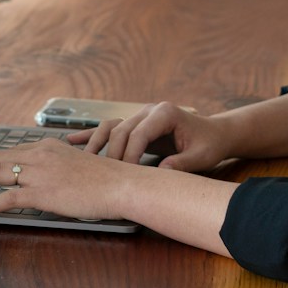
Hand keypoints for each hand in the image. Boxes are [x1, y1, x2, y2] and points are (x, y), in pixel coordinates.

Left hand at [0, 139, 134, 220]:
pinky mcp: (42, 192)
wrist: (120, 184)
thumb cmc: (104, 179)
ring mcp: (39, 173)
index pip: (7, 152)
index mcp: (46, 147)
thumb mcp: (75, 164)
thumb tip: (41, 179)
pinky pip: (7, 198)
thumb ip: (54, 167)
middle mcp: (39, 155)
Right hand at [70, 101, 232, 171]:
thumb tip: (162, 173)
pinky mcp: (136, 123)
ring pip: (111, 127)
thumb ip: (182, 164)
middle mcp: (149, 110)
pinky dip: (92, 135)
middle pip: (120, 130)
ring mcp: (140, 115)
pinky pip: (110, 128)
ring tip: (81, 159)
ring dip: (96, 143)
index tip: (125, 176)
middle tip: (105, 176)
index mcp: (165, 113)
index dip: (129, 155)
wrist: (214, 133)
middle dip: (112, 154)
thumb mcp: (201, 156)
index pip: (138, 133)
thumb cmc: (209, 144)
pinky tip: (73, 141)